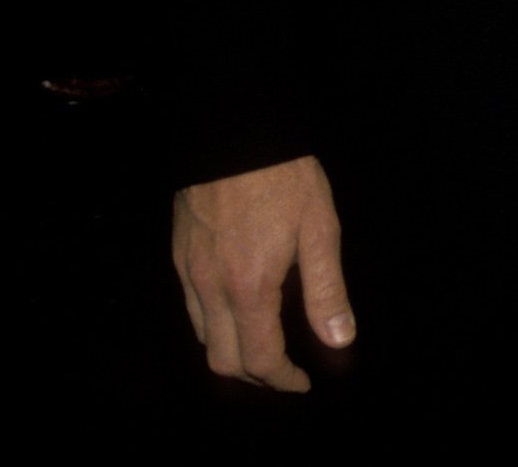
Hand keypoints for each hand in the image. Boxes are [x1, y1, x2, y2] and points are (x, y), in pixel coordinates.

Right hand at [171, 154, 354, 391]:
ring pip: (202, 337)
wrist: (234, 134)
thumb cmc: (284, 178)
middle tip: (283, 372)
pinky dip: (214, 325)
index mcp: (249, 287)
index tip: (301, 383)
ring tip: (264, 345)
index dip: (281, 379)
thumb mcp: (320, 229)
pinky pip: (191, 309)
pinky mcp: (179, 257)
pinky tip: (239, 309)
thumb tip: (339, 340)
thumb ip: (326, 290)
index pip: (258, 358)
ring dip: (231, 352)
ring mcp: (188, 274)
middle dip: (254, 376)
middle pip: (221, 361)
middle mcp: (210, 289)